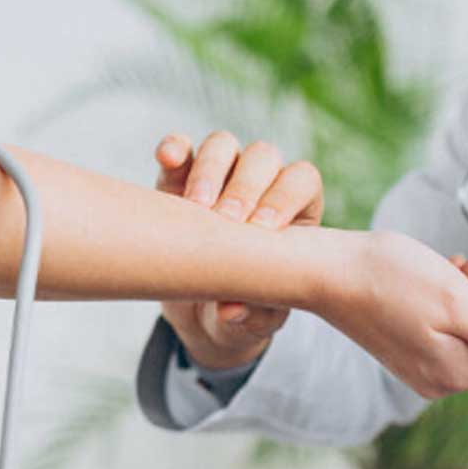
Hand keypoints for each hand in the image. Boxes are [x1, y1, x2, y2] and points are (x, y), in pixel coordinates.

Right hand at [155, 131, 323, 370]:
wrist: (201, 312)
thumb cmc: (242, 313)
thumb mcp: (253, 323)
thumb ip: (251, 317)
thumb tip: (232, 311)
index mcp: (296, 211)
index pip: (300, 180)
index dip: (285, 198)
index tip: (263, 232)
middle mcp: (260, 184)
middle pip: (262, 157)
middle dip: (245, 187)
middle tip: (226, 220)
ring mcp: (219, 176)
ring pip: (222, 145)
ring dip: (211, 170)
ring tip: (196, 207)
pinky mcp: (178, 180)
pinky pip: (178, 151)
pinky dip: (173, 149)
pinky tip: (167, 159)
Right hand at [310, 232, 467, 395]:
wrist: (328, 271)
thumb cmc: (386, 279)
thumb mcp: (459, 304)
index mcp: (457, 374)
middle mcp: (441, 380)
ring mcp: (423, 369)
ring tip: (456, 270)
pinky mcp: (410, 354)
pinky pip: (452, 334)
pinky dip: (454, 304)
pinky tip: (441, 280)